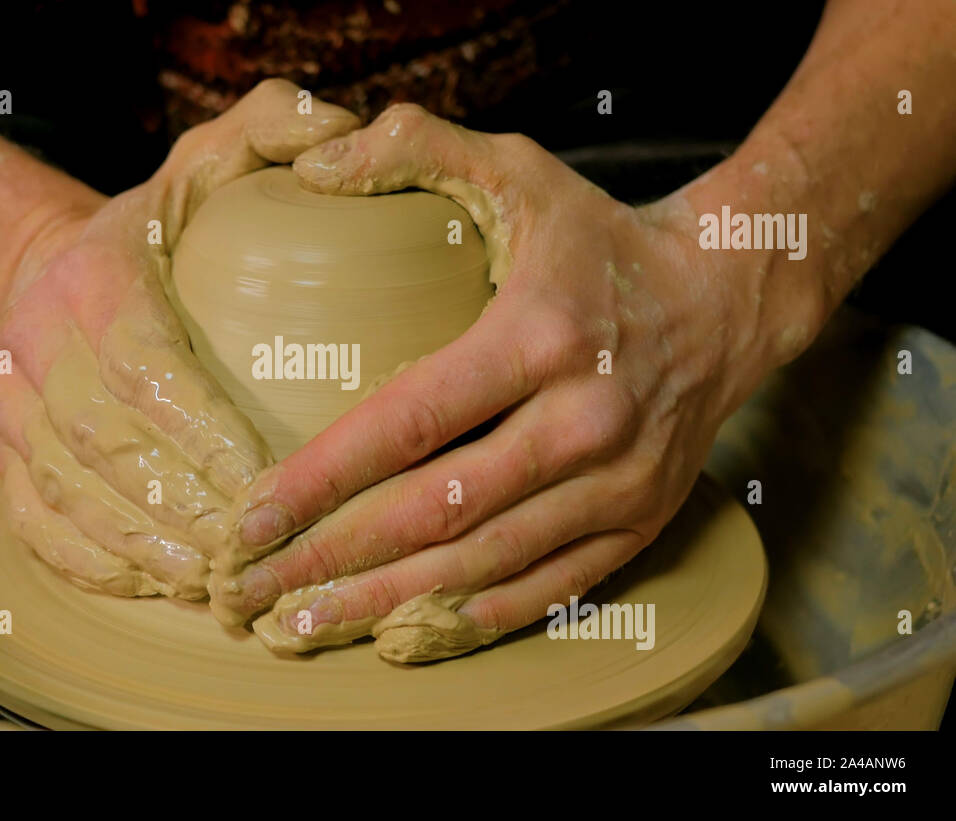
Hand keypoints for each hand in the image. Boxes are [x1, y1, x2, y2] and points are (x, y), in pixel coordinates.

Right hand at [0, 80, 359, 598]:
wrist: (46, 263)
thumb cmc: (158, 225)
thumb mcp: (211, 158)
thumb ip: (274, 129)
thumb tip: (341, 135)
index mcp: (91, 279)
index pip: (145, 369)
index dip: (201, 435)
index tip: (266, 482)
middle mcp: (34, 343)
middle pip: (106, 446)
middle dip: (182, 509)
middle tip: (252, 553)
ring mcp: (8, 405)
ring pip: (68, 494)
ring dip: (141, 549)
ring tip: (212, 584)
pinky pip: (34, 520)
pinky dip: (91, 564)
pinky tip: (151, 588)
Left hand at [210, 103, 804, 659]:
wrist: (728, 299)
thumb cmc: (600, 240)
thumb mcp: (517, 168)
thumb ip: (413, 147)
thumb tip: (307, 163)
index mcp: (539, 338)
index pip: (408, 423)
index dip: (320, 480)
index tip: (248, 518)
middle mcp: (583, 423)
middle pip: (435, 514)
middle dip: (331, 559)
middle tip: (248, 589)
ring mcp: (617, 486)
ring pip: (481, 566)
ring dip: (385, 604)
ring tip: (302, 625)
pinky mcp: (637, 524)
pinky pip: (543, 590)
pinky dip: (467, 620)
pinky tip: (399, 635)